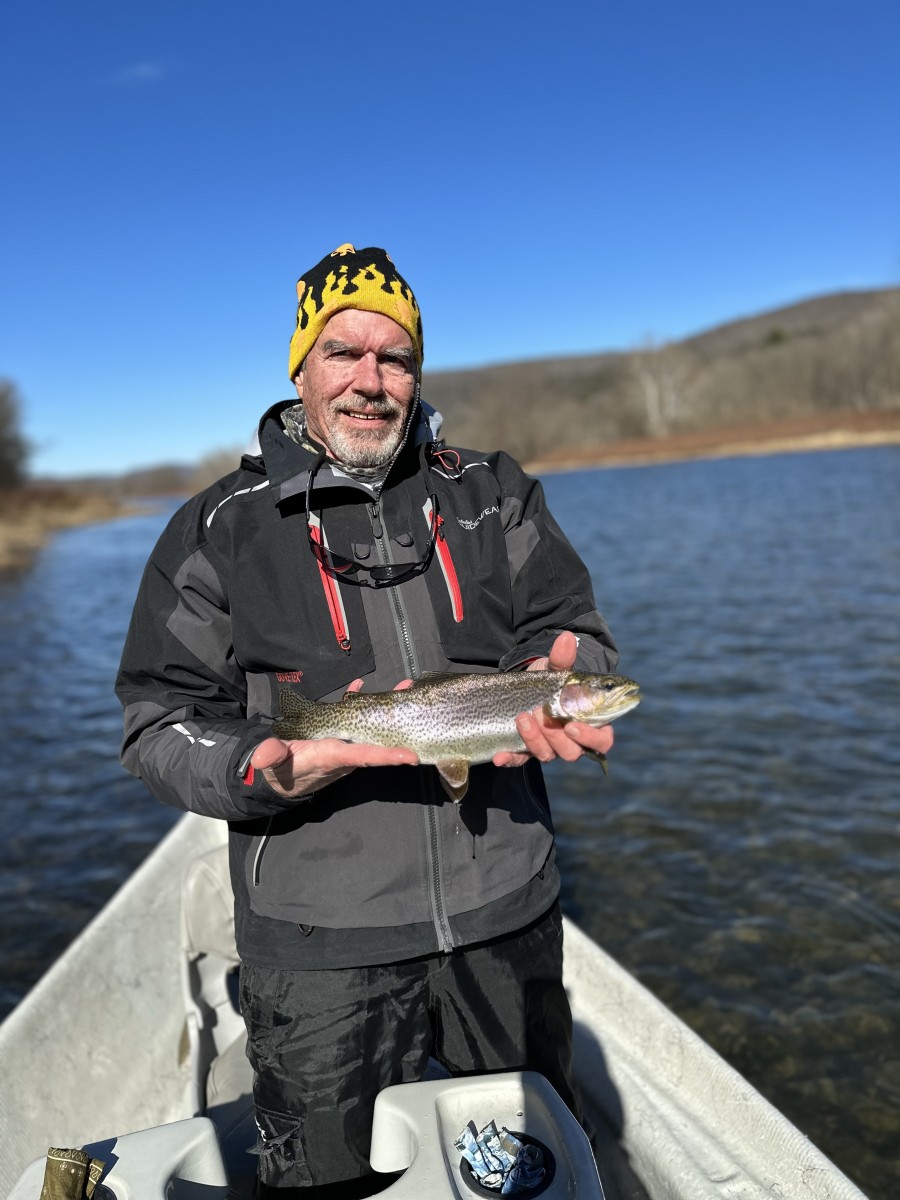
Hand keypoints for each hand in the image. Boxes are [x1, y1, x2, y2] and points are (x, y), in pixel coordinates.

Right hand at [251, 677, 417, 798]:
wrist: (277, 775)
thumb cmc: (278, 771)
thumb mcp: (271, 764)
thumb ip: (270, 756)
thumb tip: (266, 753)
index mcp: (331, 758)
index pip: (363, 757)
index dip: (387, 756)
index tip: (410, 756)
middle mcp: (345, 751)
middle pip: (378, 738)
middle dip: (397, 722)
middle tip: (411, 697)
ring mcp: (345, 743)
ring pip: (371, 726)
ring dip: (385, 707)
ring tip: (402, 687)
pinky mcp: (339, 736)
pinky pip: (353, 718)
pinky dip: (357, 701)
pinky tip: (358, 686)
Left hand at [493, 631, 614, 768]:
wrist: (527, 686)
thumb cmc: (552, 680)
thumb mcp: (556, 668)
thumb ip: (562, 658)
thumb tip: (566, 638)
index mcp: (590, 723)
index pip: (602, 740)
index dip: (590, 737)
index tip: (572, 725)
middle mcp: (571, 740)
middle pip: (572, 752)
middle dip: (555, 735)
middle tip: (542, 714)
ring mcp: (549, 747)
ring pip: (547, 755)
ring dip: (534, 739)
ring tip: (522, 717)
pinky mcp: (526, 751)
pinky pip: (519, 760)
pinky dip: (510, 760)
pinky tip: (499, 756)